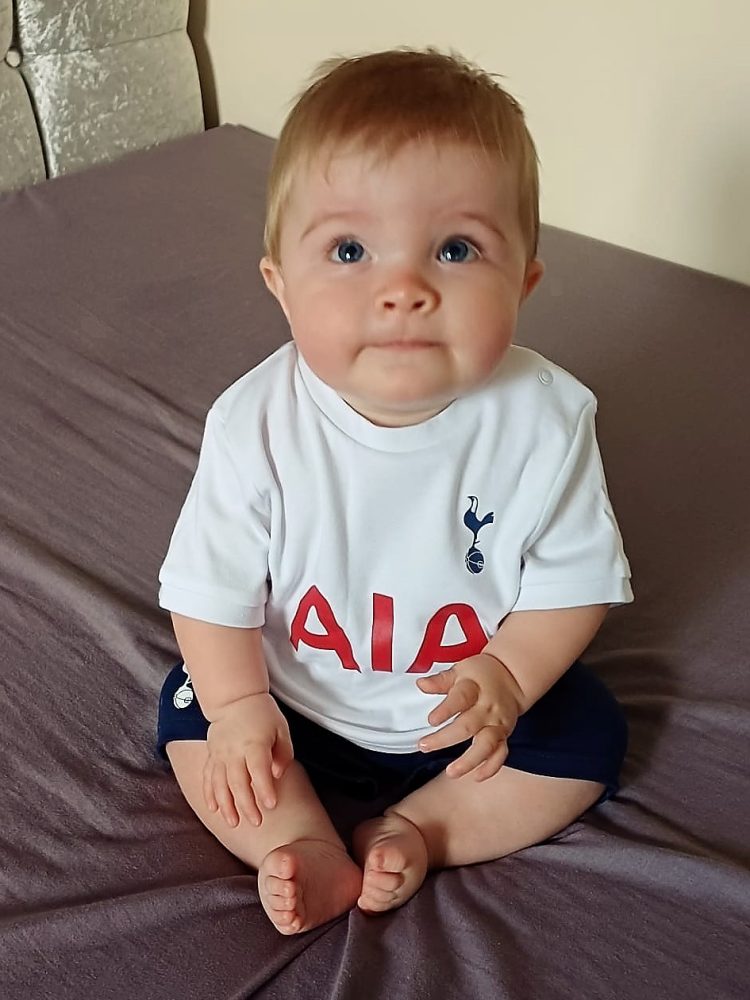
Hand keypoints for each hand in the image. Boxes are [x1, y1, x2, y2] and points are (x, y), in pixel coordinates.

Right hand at [204, 692, 293, 827]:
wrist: (234, 699)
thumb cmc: (262, 714)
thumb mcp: (281, 729)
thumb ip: (283, 754)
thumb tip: (277, 775)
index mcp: (254, 743)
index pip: (259, 770)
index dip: (264, 789)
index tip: (270, 805)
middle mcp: (234, 750)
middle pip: (238, 782)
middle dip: (246, 805)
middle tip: (256, 822)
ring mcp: (219, 754)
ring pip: (220, 784)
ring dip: (226, 805)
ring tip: (233, 822)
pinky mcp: (211, 755)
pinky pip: (208, 777)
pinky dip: (209, 794)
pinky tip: (214, 808)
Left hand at [416, 653, 522, 780]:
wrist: (512, 678)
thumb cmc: (481, 675)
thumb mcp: (460, 670)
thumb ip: (441, 680)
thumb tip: (421, 684)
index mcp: (475, 688)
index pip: (461, 698)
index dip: (446, 710)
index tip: (431, 720)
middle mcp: (487, 709)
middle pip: (468, 726)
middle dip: (445, 739)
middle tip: (424, 746)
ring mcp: (497, 724)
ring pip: (486, 745)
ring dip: (469, 761)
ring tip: (451, 772)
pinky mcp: (504, 736)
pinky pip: (500, 754)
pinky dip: (490, 768)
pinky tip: (476, 777)